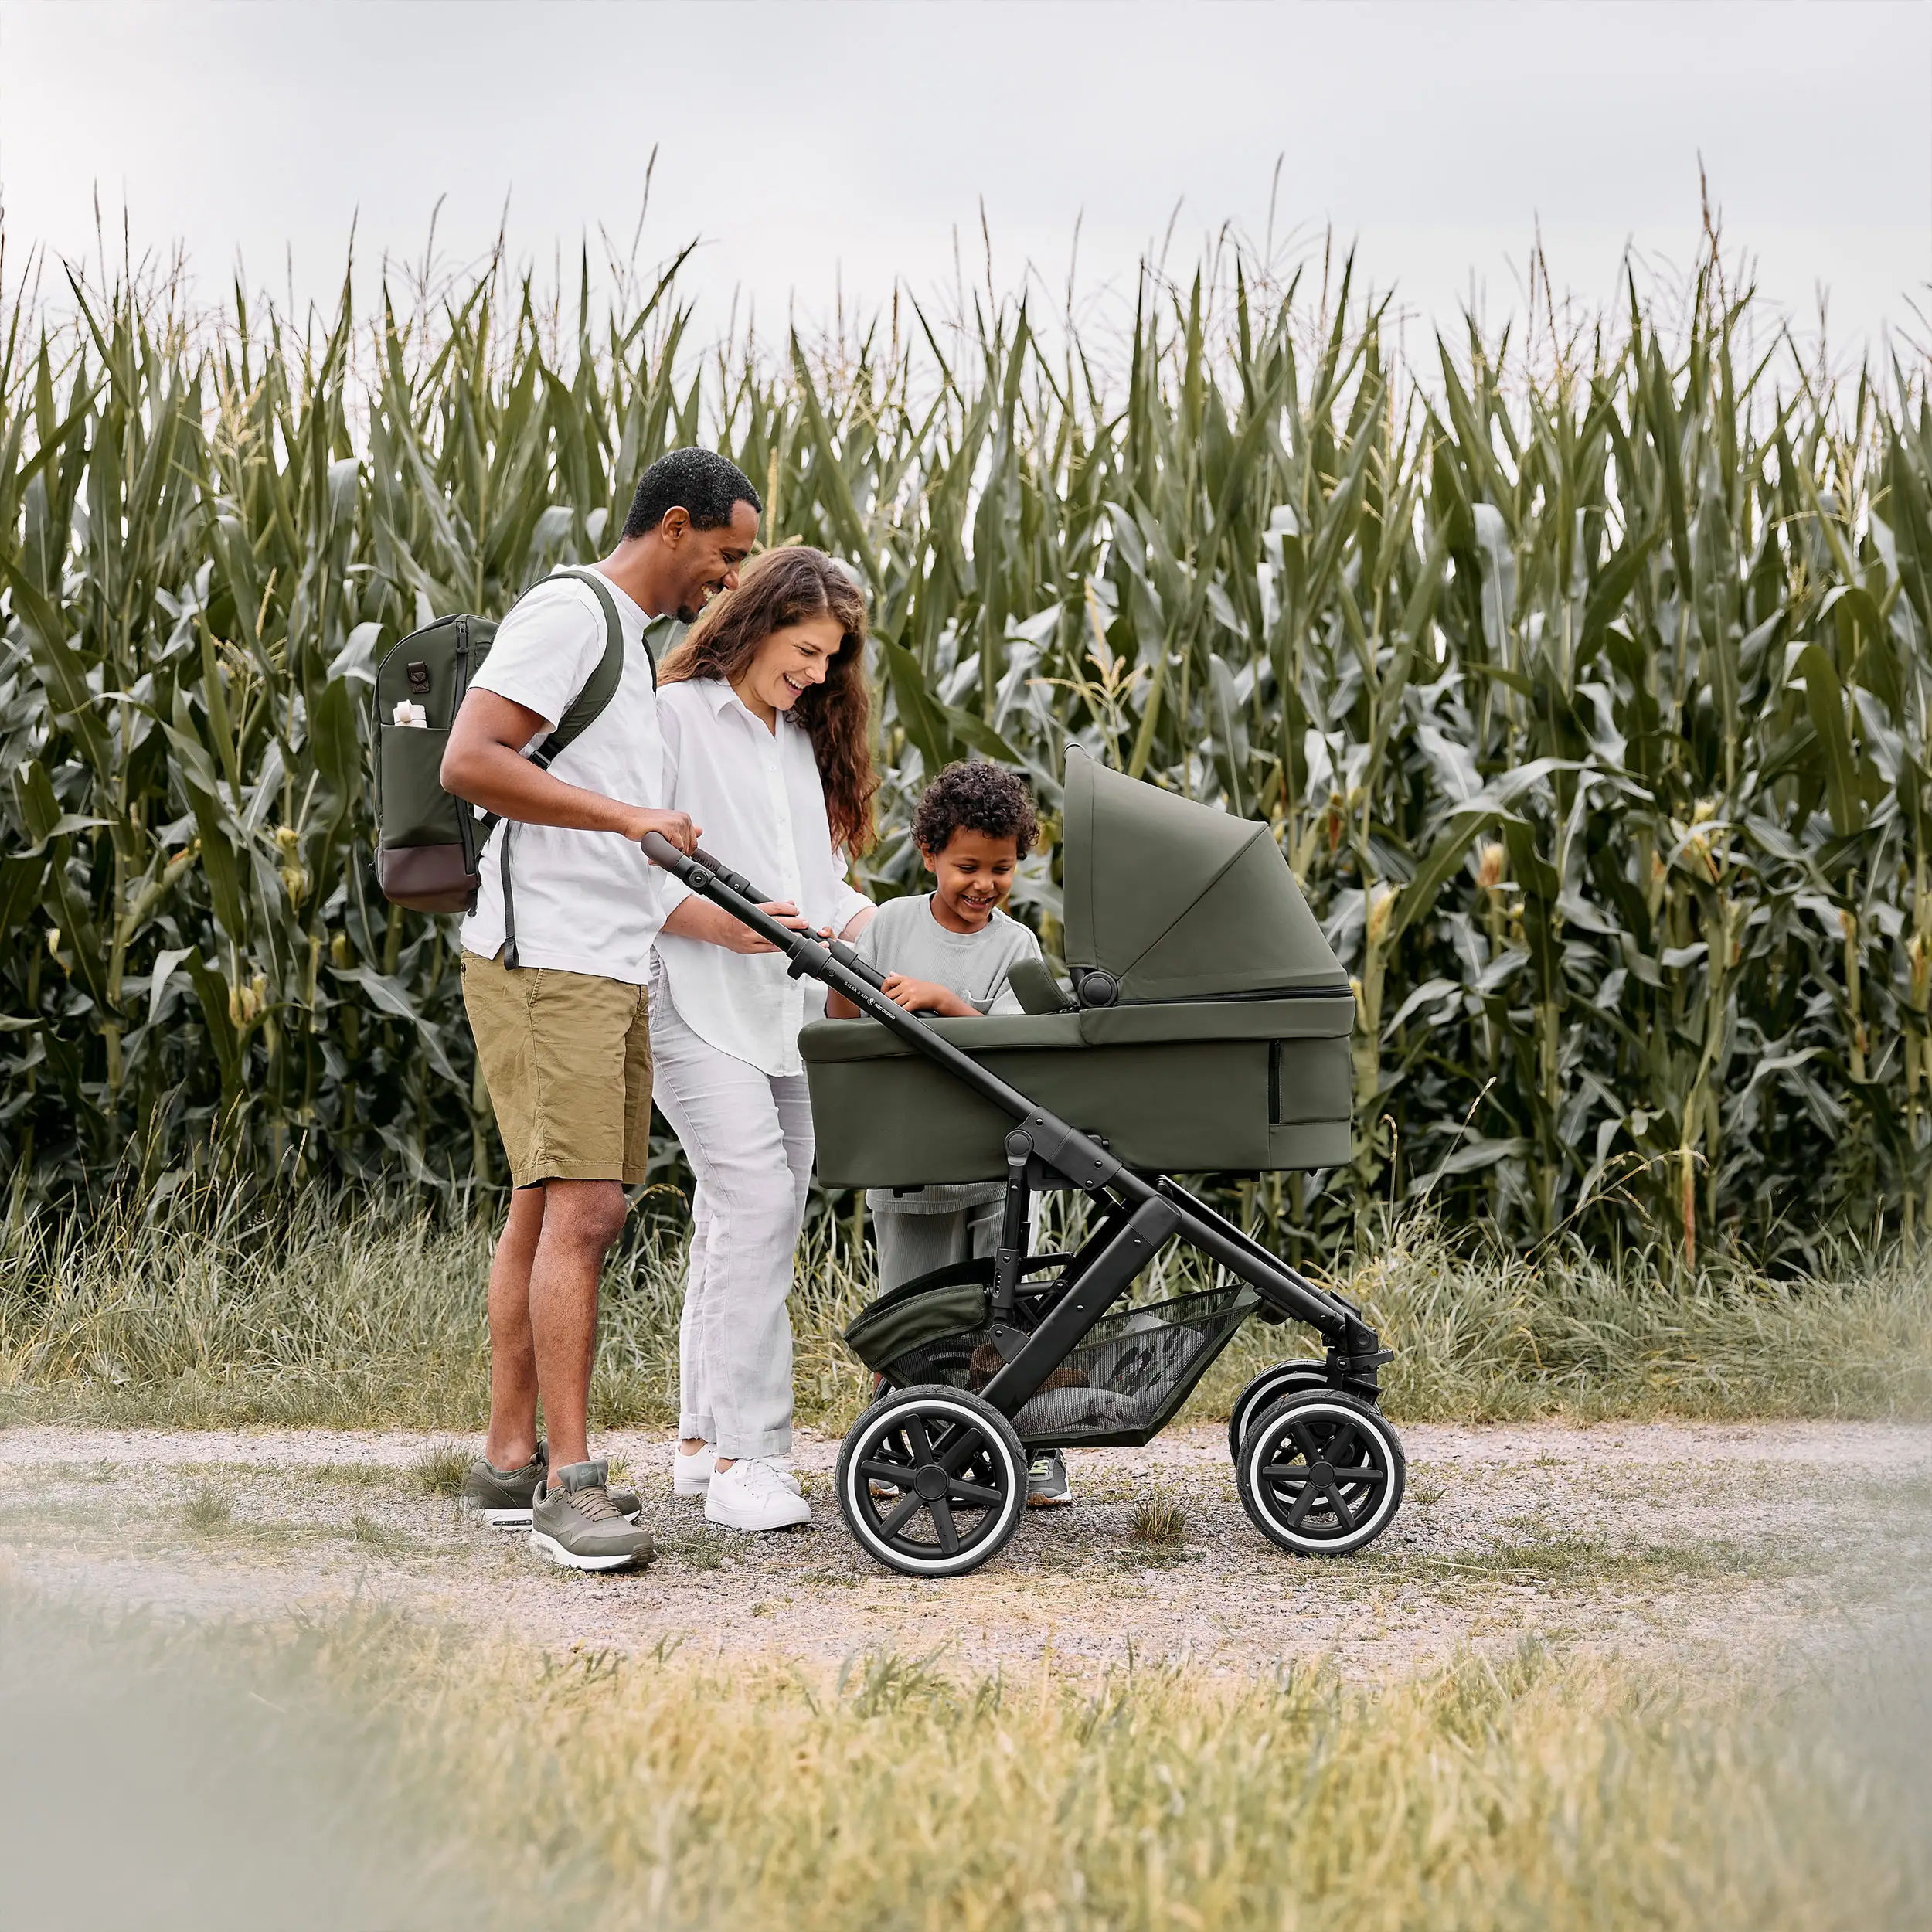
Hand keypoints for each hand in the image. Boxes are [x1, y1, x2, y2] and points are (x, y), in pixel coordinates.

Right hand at [628, 807, 700, 854]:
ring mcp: (678, 822)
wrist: (629, 819)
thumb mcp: (668, 826)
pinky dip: (666, 855)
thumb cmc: (646, 824)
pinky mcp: (670, 827)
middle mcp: (683, 819)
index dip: (682, 852)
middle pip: (688, 847)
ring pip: (682, 849)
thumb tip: (700, 831)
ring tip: (656, 854)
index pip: (693, 843)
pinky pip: (676, 848)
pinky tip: (656, 853)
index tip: (671, 853)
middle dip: (675, 855)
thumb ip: (684, 830)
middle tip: (661, 855)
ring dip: (669, 856)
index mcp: (685, 819)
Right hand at [661, 896, 805, 955]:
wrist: (717, 928)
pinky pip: (768, 949)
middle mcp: (749, 927)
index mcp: (749, 913)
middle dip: (792, 923)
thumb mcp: (750, 907)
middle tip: (802, 922)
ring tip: (799, 935)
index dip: (786, 909)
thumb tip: (789, 904)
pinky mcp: (749, 950)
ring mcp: (749, 940)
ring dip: (789, 937)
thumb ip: (770, 907)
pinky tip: (787, 944)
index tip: (795, 910)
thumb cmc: (732, 917)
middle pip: (776, 924)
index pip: (772, 908)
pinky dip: (779, 946)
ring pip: (774, 939)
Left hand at [881, 974, 974, 1016]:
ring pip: (894, 1003)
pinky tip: (903, 1012)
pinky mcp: (914, 1002)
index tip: (884, 993)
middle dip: (889, 1000)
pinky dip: (901, 1012)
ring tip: (898, 1008)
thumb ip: (900, 977)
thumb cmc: (927, 989)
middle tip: (892, 1003)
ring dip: (895, 1007)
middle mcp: (907, 986)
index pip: (888, 980)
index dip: (883, 988)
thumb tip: (891, 973)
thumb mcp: (913, 980)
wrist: (940, 995)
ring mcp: (910, 994)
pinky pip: (902, 1009)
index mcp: (905, 980)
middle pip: (889, 994)